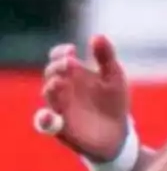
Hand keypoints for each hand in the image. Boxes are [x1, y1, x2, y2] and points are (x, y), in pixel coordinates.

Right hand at [40, 35, 130, 162]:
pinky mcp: (61, 127)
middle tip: (70, 63)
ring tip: (60, 83)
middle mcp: (63, 89)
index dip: (60, 53)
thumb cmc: (113, 103)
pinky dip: (45, 119)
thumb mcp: (114, 78)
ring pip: (49, 95)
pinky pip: (46, 122)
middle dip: (58, 67)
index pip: (60, 58)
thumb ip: (106, 57)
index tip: (71, 50)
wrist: (118, 134)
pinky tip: (51, 116)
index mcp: (74, 74)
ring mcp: (60, 107)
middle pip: (52, 73)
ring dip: (52, 88)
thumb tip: (98, 35)